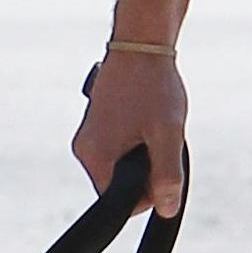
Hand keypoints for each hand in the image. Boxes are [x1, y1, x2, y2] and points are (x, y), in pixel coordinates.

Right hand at [71, 43, 186, 215]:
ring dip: (143, 154)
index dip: (149, 191)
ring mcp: (88, 136)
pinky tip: (146, 118)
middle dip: (146, 169)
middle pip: (120, 185)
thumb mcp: (167, 133)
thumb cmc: (153, 85)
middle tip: (160, 136)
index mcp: (95, 156)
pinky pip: (118, 149)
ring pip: (121, 166)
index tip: (164, 162)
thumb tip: (167, 209)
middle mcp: (84, 150)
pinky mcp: (96, 125)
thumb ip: (167, 175)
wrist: (141, 43)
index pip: (121, 202)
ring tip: (153, 123)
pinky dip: (136, 141)